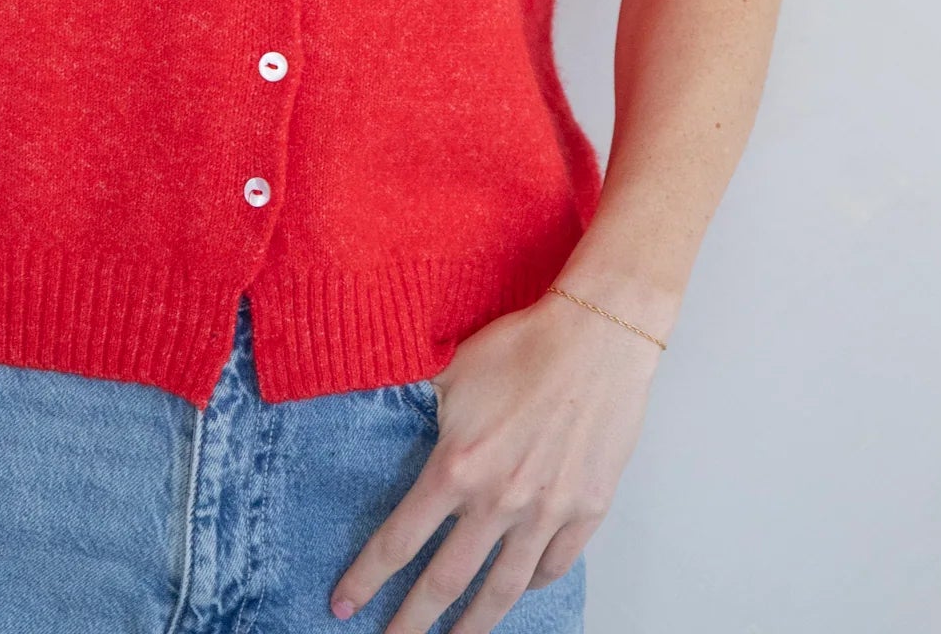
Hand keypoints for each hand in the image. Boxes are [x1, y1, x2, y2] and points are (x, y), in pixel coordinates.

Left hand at [329, 291, 661, 629]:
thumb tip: (380, 412)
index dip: (367, 577)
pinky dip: (532, 583)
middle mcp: (498, 501)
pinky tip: (518, 587)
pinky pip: (553, 565)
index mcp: (456, 467)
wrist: (597, 336)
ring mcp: (546, 512)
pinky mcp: (586, 510)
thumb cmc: (522, 346)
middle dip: (411, 623)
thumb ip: (415, 404)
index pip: (400, 540)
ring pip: (501, 590)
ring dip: (472, 625)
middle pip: (444, 583)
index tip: (344, 604)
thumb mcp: (450, 371)